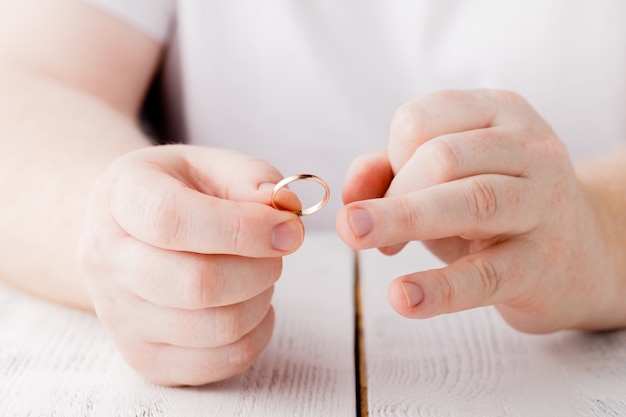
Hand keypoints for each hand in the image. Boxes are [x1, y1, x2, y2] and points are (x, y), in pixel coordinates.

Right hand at [78, 145, 303, 385]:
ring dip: (262, 298)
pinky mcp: (146, 358)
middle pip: (197, 284)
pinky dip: (257, 333)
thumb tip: (286, 210)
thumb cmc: (179, 193)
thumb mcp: (210, 164)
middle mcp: (107, 261)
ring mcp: (120, 318)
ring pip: (218, 327)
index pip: (172, 221)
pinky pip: (223, 361)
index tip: (289, 229)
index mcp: (120, 198)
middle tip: (279, 249)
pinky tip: (250, 303)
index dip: (242, 228)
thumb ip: (250, 177)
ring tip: (258, 273)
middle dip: (262, 267)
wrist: (129, 233)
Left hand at [337, 89, 619, 332]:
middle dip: (393, 193)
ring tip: (358, 237)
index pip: (421, 119)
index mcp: (497, 112)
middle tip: (358, 228)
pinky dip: (441, 287)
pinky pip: (487, 273)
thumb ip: (391, 172)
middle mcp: (528, 148)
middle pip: (442, 157)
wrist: (578, 254)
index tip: (386, 192)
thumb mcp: (445, 178)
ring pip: (471, 202)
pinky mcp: (541, 263)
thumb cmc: (495, 208)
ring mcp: (542, 204)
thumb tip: (348, 195)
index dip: (389, 157)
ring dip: (403, 218)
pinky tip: (404, 297)